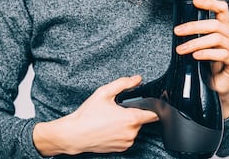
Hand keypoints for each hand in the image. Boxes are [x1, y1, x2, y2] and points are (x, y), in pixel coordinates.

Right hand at [33, 76, 158, 155]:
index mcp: (131, 118)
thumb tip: (137, 79)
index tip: (145, 105)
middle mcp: (131, 132)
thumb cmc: (87, 115)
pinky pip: (127, 138)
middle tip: (117, 110)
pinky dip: (122, 133)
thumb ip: (123, 83)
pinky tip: (109, 128)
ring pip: (134, 129)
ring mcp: (127, 142)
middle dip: (133, 114)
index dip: (151, 108)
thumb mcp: (104, 93)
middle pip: (142, 121)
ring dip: (127, 124)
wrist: (75, 135)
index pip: (154, 114)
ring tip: (111, 119)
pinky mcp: (122, 148)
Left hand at [174, 0, 228, 117]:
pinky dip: (206, 54)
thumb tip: (177, 27)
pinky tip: (195, 56)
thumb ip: (195, 36)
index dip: (210, 3)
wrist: (216, 89)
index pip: (222, 10)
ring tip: (181, 50)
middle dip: (194, 26)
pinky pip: (222, 55)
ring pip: (217, 39)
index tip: (194, 1)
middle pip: (215, 25)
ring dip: (195, 43)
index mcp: (225, 30)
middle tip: (177, 31)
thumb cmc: (207, 67)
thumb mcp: (200, 48)